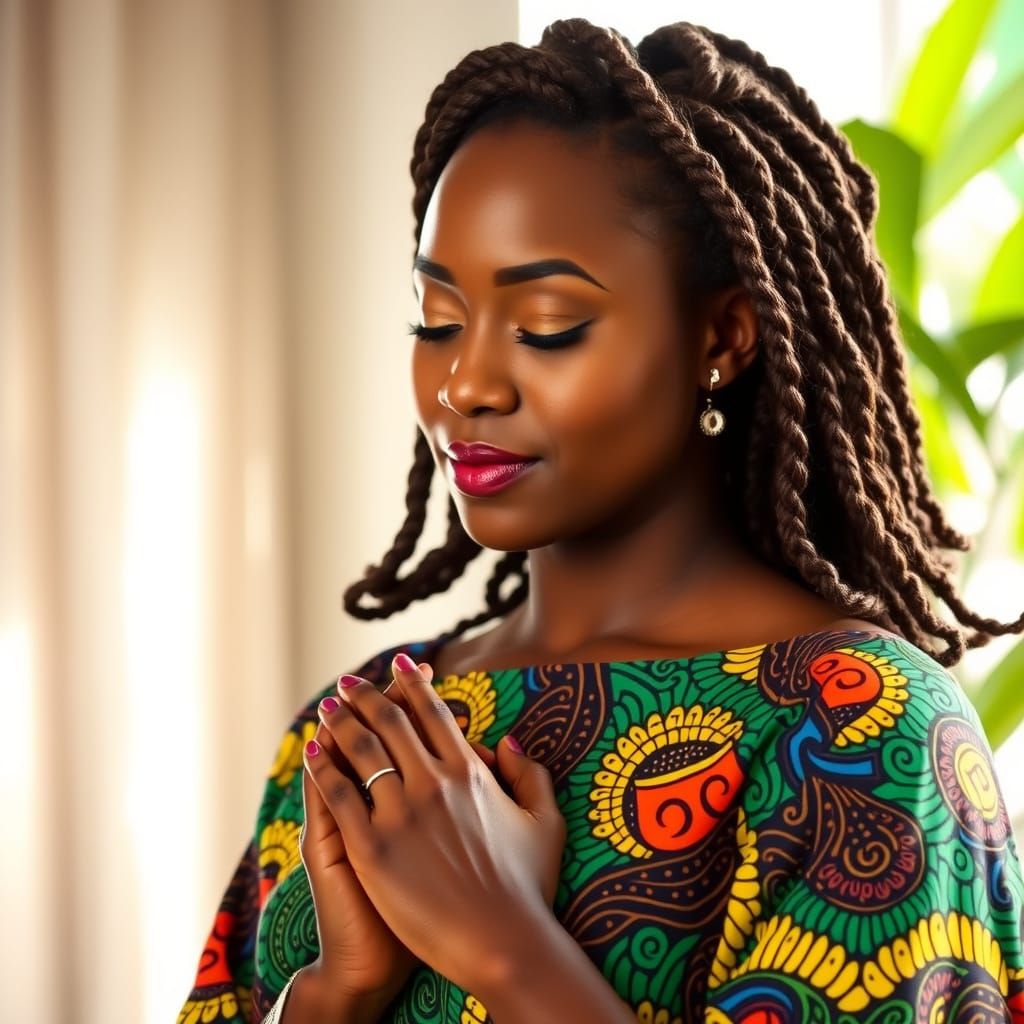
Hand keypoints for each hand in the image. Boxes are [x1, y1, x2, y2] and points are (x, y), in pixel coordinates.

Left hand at [303, 652, 566, 994]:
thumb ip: (530, 774)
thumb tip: (506, 741)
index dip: (412, 682)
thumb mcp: (546, 822)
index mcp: (469, 771)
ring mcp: (400, 813)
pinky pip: (339, 795)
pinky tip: (312, 753)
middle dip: (365, 694)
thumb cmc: (527, 887)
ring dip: (341, 721)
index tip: (399, 663)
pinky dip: (323, 768)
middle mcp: (432, 782)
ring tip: (327, 707)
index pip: (433, 712)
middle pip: (390, 721)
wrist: (501, 943)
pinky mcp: (372, 848)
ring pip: (361, 750)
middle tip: (348, 682)